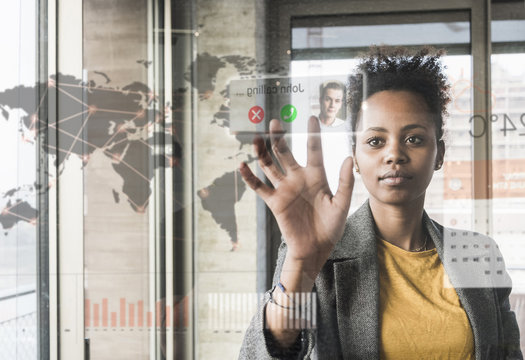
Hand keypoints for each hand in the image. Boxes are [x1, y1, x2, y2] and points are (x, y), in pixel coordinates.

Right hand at [239, 117, 354, 268]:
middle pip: (285, 153)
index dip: (312, 134)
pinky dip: (249, 177)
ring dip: (262, 152)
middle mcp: (298, 179)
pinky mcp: (274, 202)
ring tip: (256, 139)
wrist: (315, 249)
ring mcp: (285, 189)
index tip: (311, 117)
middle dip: (279, 138)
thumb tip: (349, 158)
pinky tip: (241, 166)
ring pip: (270, 166)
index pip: (314, 150)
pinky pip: (259, 187)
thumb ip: (345, 182)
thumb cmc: (331, 228)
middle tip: (274, 122)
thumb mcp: (342, 205)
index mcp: (317, 177)